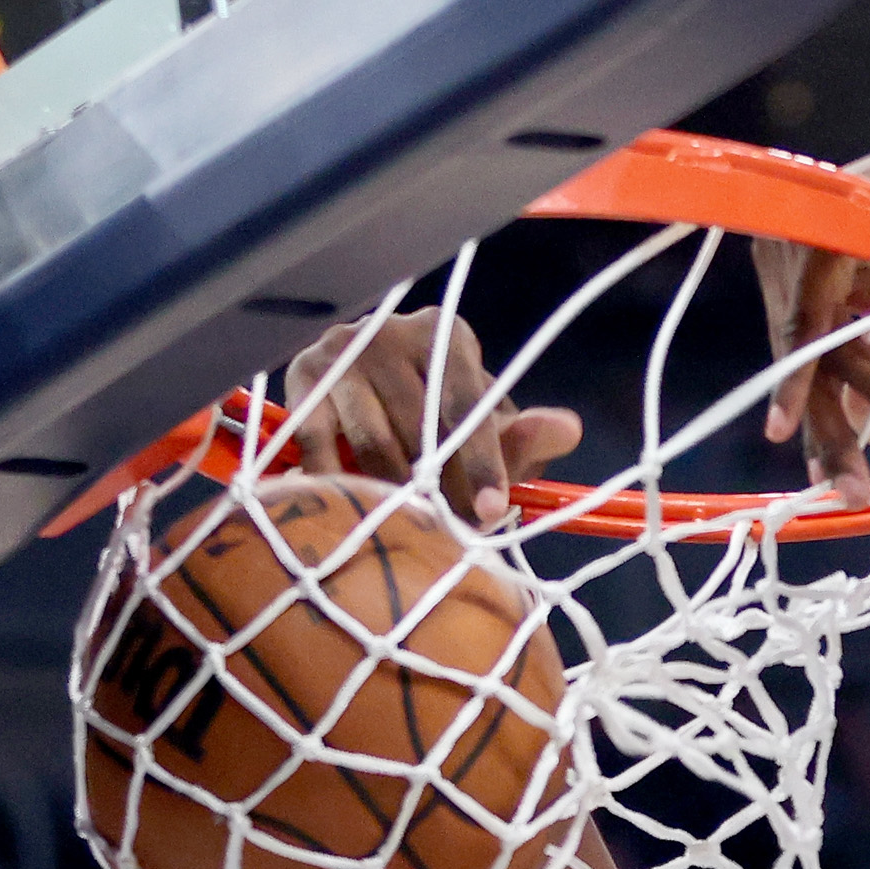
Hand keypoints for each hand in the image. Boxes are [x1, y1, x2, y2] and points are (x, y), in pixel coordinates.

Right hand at [287, 308, 583, 525]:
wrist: (365, 398)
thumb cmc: (441, 424)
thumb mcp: (485, 431)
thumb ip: (523, 438)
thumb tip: (568, 429)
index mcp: (446, 335)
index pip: (465, 404)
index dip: (481, 463)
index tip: (491, 511)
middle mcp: (390, 331)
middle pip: (420, 428)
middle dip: (441, 490)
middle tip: (452, 536)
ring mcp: (341, 351)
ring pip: (374, 443)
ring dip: (394, 495)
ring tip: (407, 530)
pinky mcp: (301, 378)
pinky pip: (319, 444)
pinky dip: (336, 483)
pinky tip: (349, 511)